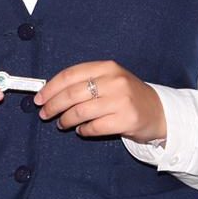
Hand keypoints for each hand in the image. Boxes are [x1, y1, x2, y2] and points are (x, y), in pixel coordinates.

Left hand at [34, 60, 165, 142]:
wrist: (159, 111)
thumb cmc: (128, 95)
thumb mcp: (110, 79)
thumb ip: (85, 82)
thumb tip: (49, 92)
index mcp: (108, 67)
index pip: (70, 75)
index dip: (50, 88)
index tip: (38, 98)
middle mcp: (115, 81)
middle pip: (71, 94)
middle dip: (52, 106)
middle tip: (44, 114)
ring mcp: (121, 101)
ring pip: (80, 112)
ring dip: (66, 120)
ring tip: (63, 124)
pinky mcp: (125, 120)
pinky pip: (93, 127)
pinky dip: (83, 130)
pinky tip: (83, 130)